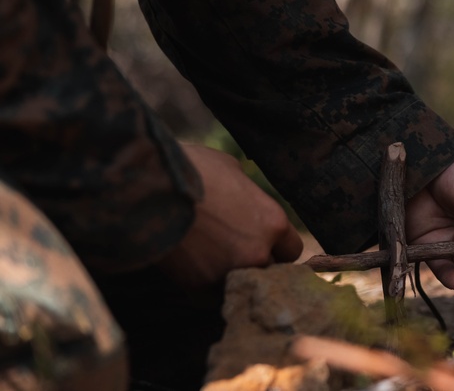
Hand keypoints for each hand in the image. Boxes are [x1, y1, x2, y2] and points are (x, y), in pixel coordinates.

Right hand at [157, 144, 302, 286]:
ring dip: (232, 277)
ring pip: (242, 285)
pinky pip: (212, 297)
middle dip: (257, 263)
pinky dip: (205, 288)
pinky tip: (193, 270)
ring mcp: (231, 273)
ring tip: (211, 260)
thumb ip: (246, 192)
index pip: (291, 250)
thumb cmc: (191, 170)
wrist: (149, 191)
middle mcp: (258, 252)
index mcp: (272, 222)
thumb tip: (245, 196)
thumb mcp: (230, 169)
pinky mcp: (200, 288)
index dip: (276, 247)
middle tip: (234, 251)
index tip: (263, 244)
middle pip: (270, 271)